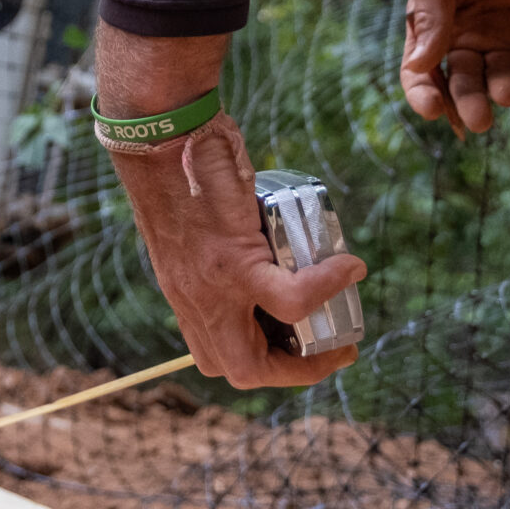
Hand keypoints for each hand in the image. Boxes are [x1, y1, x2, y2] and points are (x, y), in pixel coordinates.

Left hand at [96, 24, 363, 388]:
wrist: (159, 135)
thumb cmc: (181, 166)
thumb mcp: (192, 225)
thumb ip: (216, 247)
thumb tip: (266, 244)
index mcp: (187, 295)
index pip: (217, 356)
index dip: (260, 361)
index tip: (296, 342)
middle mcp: (195, 301)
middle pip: (239, 371)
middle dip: (291, 374)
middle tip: (330, 350)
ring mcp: (212, 287)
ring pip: (259, 359)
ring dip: (311, 356)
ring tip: (345, 332)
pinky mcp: (233, 259)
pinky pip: (291, 296)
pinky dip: (326, 288)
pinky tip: (350, 268)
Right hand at [401, 0, 509, 132]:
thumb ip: (429, 16)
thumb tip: (419, 66)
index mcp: (432, 27)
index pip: (422, 73)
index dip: (424, 95)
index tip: (432, 110)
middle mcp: (466, 36)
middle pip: (464, 83)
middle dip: (469, 103)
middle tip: (478, 119)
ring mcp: (502, 32)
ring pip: (500, 77)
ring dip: (502, 91)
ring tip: (506, 93)